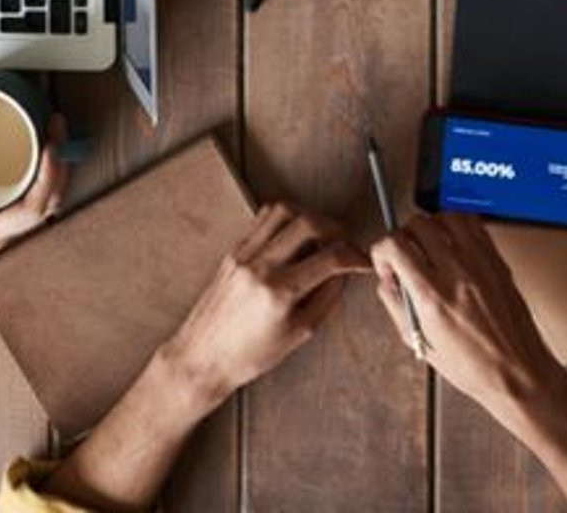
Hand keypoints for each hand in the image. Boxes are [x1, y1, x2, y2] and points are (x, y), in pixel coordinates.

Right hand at [0, 113, 67, 317]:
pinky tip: (34, 164)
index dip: (47, 177)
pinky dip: (38, 185)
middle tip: (55, 125)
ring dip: (53, 175)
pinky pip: (26, 210)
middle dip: (59, 165)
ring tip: (51, 136)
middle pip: (46, 205)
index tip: (49, 145)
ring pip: (41, 209)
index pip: (29, 212)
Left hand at [167, 205, 362, 406]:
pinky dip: (285, 218)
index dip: (355, 256)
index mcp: (279, 293)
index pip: (330, 259)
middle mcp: (261, 266)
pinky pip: (263, 218)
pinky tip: (293, 233)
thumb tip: (344, 273)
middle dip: (336, 228)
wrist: (204, 356)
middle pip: (309, 223)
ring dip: (310, 216)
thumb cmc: (248, 355)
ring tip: (320, 234)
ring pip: (284, 210)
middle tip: (344, 241)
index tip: (363, 260)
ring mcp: (244, 254)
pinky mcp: (233, 250)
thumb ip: (326, 299)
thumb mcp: (298, 335)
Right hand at [370, 212, 557, 431]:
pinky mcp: (496, 260)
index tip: (386, 262)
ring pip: (445, 216)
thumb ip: (397, 307)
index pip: (395, 246)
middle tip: (405, 255)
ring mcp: (479, 263)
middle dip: (403, 236)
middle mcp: (456, 274)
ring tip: (429, 246)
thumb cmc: (475, 368)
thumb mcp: (423, 345)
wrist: (517, 372)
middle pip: (418, 224)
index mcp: (433, 298)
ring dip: (431, 225)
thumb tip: (387, 282)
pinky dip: (456, 226)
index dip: (381, 251)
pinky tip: (453, 244)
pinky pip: (473, 223)